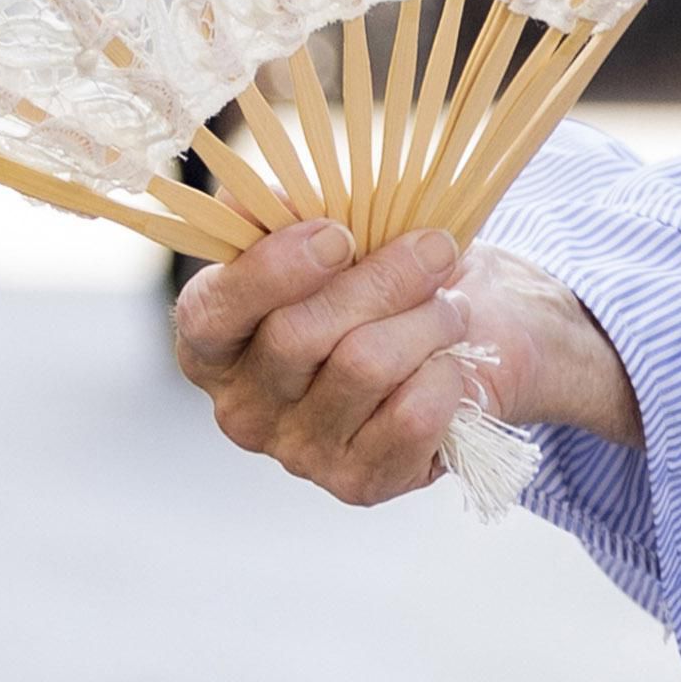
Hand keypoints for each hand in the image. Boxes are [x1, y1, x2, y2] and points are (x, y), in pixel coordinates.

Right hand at [170, 219, 639, 505]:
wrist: (470, 339)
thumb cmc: (385, 277)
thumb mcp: (342, 230)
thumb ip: (291, 211)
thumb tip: (260, 198)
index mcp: (216, 343)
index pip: (210, 313)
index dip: (272, 270)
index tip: (339, 234)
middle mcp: (243, 408)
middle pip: (299, 335)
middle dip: (383, 278)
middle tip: (435, 249)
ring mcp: (298, 454)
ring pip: (364, 366)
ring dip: (427, 320)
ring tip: (451, 307)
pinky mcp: (358, 483)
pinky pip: (411, 416)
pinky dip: (447, 373)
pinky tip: (452, 362)